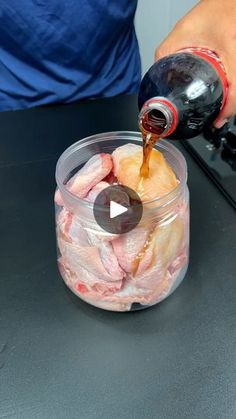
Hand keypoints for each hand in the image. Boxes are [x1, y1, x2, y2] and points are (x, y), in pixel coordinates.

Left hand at [155, 0, 235, 127]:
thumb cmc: (215, 8)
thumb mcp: (184, 30)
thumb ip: (166, 52)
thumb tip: (156, 76)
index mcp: (231, 49)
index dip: (228, 108)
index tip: (218, 118)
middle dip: (230, 109)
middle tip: (218, 118)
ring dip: (234, 102)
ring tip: (223, 110)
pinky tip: (230, 95)